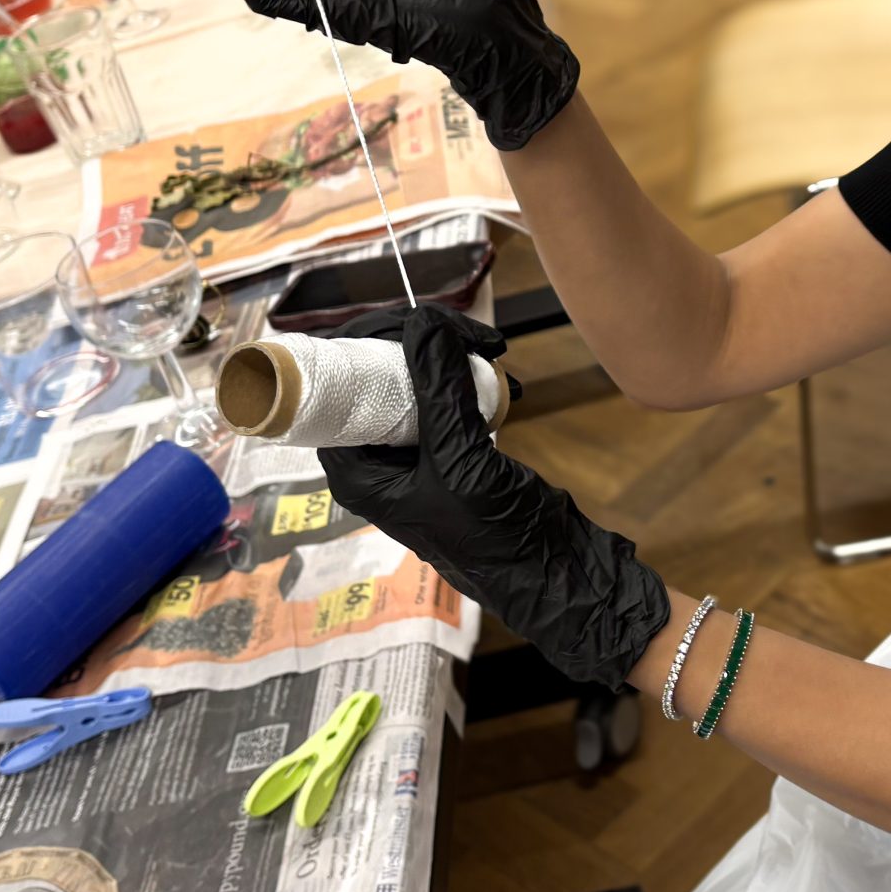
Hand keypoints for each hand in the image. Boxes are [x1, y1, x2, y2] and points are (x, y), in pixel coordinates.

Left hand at [320, 304, 669, 690]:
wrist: (551, 571)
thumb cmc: (494, 534)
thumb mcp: (461, 460)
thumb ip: (439, 391)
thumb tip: (422, 322)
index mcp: (355, 469)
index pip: (339, 385)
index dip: (370, 340)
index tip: (421, 320)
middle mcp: (374, 459)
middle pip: (374, 375)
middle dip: (420, 344)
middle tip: (472, 335)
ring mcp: (410, 455)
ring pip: (412, 381)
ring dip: (450, 358)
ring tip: (494, 355)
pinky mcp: (445, 451)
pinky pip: (443, 398)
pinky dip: (469, 380)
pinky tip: (503, 380)